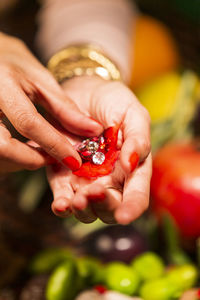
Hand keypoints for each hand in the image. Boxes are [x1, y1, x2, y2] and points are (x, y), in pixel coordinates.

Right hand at [0, 33, 101, 172]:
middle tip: (54, 158)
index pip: (28, 123)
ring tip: (43, 153)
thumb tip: (93, 130)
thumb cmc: (13, 64)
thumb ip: (65, 108)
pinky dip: (13, 159)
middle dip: (33, 159)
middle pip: (3, 148)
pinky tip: (25, 151)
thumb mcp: (41, 80)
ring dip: (22, 162)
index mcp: (2, 84)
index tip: (74, 160)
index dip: (54, 145)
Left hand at [47, 75, 151, 223]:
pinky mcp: (62, 175)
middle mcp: (110, 179)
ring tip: (77, 199)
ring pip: (86, 208)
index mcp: (131, 168)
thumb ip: (138, 138)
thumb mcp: (132, 114)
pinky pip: (63, 196)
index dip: (132, 208)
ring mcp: (85, 180)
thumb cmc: (114, 102)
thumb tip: (132, 163)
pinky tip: (61, 204)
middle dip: (103, 206)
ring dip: (82, 209)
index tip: (125, 216)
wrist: (84, 92)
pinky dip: (62, 205)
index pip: (135, 195)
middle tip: (93, 193)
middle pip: (110, 207)